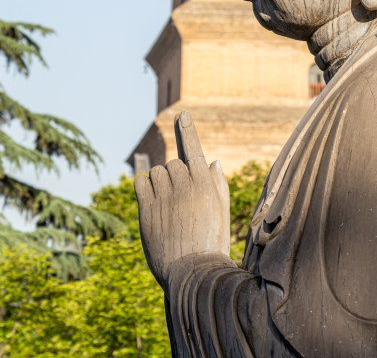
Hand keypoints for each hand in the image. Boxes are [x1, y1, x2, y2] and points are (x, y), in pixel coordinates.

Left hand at [134, 111, 229, 288]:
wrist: (192, 274)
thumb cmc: (210, 243)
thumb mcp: (222, 213)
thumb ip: (218, 185)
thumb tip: (212, 161)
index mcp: (206, 184)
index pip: (194, 150)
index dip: (188, 130)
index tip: (182, 114)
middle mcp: (185, 185)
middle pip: (173, 164)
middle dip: (175, 176)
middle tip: (180, 201)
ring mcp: (165, 196)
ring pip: (157, 172)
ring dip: (161, 182)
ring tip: (168, 206)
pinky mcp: (147, 208)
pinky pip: (141, 182)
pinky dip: (144, 186)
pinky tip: (152, 200)